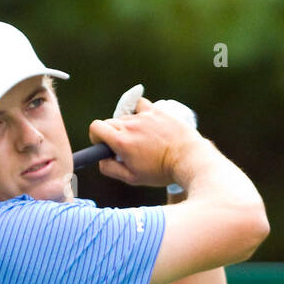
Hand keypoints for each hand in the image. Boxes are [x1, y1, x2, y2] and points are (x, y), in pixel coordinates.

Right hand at [88, 97, 210, 187]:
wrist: (188, 159)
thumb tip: (101, 159)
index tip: (105, 145)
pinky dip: (139, 111)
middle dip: (112, 134)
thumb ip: (111, 169)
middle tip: (126, 148)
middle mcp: (130, 125)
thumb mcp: (133, 178)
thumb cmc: (161, 171)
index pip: (95, 128)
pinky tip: (145, 121)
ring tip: (143, 139)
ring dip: (128, 126)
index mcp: (121, 142)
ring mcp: (144, 116)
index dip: (97, 137)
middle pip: (109, 122)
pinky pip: (140, 105)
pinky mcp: (156, 111)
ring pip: (125, 116)